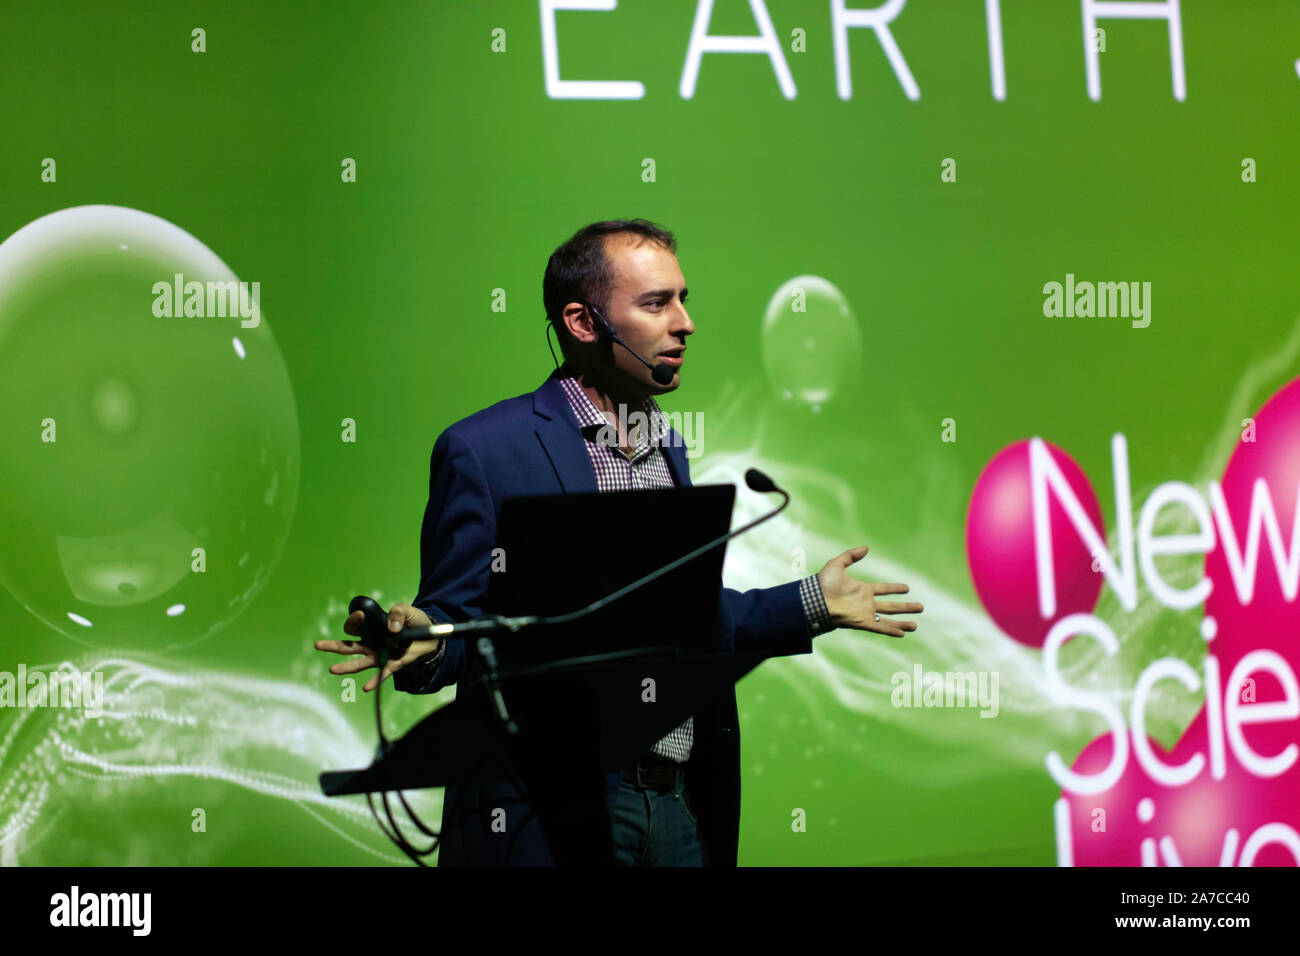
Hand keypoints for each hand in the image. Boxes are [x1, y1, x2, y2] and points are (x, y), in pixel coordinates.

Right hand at [314, 601, 441, 691]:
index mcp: (371, 628)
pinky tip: (365, 688)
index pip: (355, 626)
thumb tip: (391, 628)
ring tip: (332, 670)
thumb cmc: (415, 621)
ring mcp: (379, 655)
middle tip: (317, 645)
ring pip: (358, 663)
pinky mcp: (391, 664)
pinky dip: (374, 681)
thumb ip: (398, 613)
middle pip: (347, 646)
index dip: (355, 620)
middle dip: (332, 646)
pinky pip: (381, 674)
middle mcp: (371, 643)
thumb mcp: (407, 611)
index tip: (360, 615)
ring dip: (346, 667)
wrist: (432, 637)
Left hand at [816, 545, 922, 637]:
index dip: (894, 589)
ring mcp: (865, 613)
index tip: (907, 588)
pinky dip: (890, 630)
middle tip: (920, 607)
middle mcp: (866, 603)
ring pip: (888, 619)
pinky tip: (902, 632)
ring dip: (902, 622)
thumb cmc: (823, 583)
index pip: (883, 589)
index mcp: (863, 589)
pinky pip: (879, 627)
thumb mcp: (837, 564)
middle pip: (890, 606)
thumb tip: (866, 547)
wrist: (815, 599)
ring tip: (915, 625)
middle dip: (905, 607)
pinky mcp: (862, 622)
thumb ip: (851, 555)